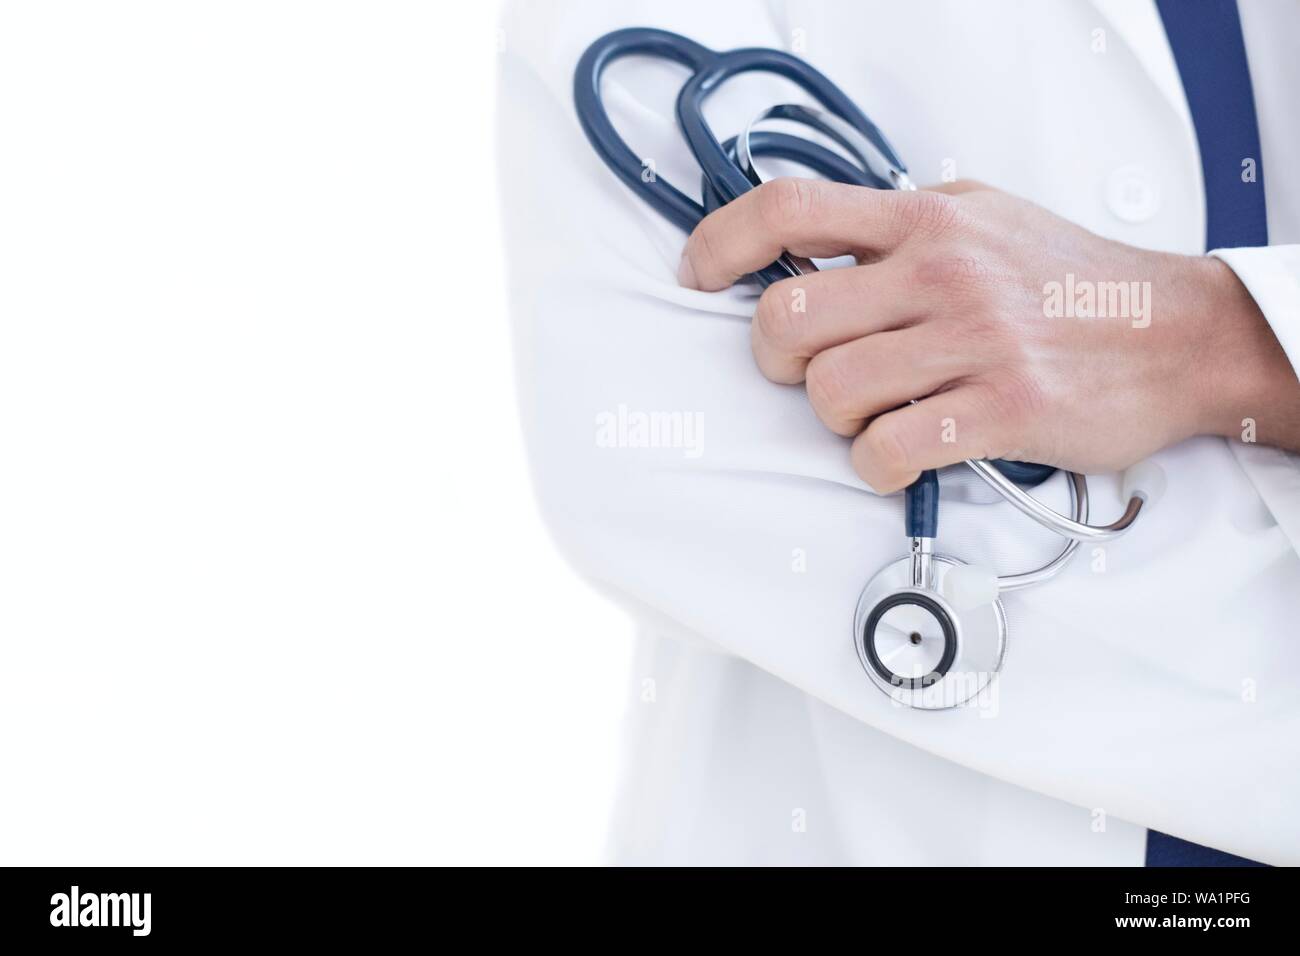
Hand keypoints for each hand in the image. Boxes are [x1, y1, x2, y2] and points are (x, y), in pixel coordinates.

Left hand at [677, 178, 1299, 491]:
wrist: (1178, 333)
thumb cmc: (1069, 279)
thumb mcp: (983, 216)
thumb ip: (900, 226)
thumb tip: (810, 245)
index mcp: (925, 218)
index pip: (788, 209)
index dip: (721, 243)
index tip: (698, 276)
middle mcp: (942, 270)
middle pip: (787, 321)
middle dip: (776, 361)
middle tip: (805, 373)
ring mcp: (971, 339)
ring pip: (830, 392)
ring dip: (836, 418)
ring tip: (877, 414)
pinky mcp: (1001, 409)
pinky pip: (888, 449)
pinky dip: (877, 464)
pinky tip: (900, 455)